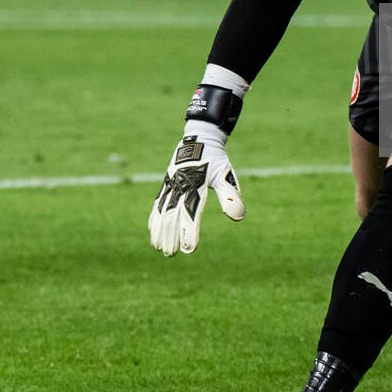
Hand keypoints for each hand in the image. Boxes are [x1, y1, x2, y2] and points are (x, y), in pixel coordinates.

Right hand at [148, 125, 245, 255]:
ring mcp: (170, 185)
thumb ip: (230, 196)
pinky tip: (152, 231)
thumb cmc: (215, 159)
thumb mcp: (225, 175)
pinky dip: (153, 218)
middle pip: (171, 215)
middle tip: (171, 254)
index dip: (189, 232)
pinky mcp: (166, 183)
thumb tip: (239, 217)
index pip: (191, 214)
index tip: (189, 248)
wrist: (200, 137)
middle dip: (170, 236)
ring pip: (161, 210)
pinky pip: (157, 203)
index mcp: (195, 186)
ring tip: (159, 248)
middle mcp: (179, 186)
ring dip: (159, 230)